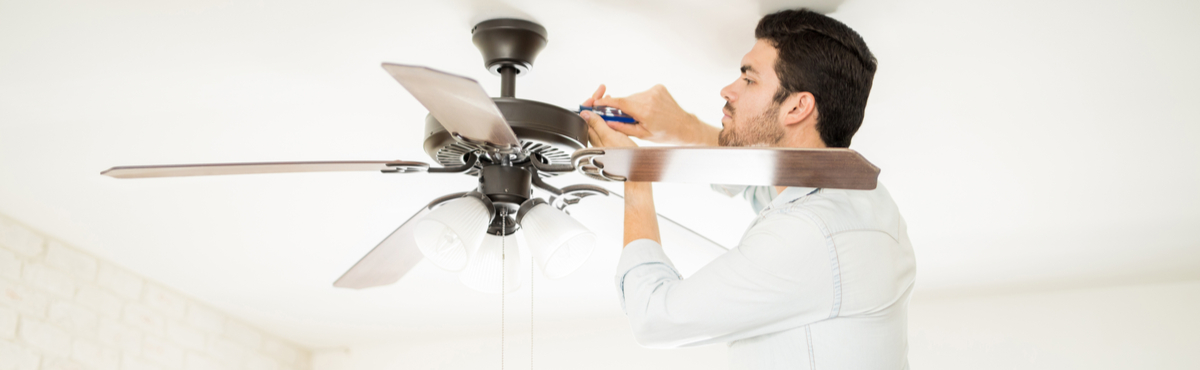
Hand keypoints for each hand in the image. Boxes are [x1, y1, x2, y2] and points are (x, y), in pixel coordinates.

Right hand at [583, 84, 715, 145]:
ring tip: (643, 116)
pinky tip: (650, 109)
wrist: (684, 126)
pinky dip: (642, 101)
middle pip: (626, 100)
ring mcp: (654, 91)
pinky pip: (643, 93)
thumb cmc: (665, 134)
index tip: (596, 103)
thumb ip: (623, 127)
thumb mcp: (642, 135)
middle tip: (626, 119)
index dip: (605, 103)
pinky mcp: (658, 87)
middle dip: (622, 108)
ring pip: (634, 97)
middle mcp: (649, 98)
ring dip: (633, 105)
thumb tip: (607, 122)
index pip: (619, 103)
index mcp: (645, 111)